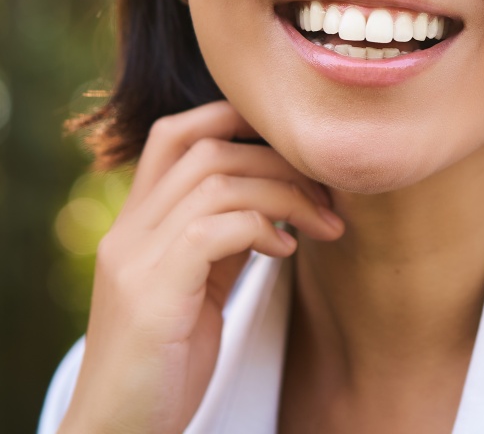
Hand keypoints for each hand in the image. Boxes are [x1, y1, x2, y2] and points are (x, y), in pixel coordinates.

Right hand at [58, 101, 342, 433]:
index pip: (176, 134)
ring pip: (219, 181)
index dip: (235, 118)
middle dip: (279, 160)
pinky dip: (264, 227)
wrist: (118, 432)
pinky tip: (289, 250)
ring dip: (286, 194)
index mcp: (137, 221)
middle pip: (209, 149)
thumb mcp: (200, 284)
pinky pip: (217, 228)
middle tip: (327, 192)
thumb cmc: (168, 359)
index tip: (293, 144)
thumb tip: (282, 194)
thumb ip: (226, 234)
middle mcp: (128, 229)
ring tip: (323, 223)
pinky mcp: (151, 291)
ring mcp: (135, 257)